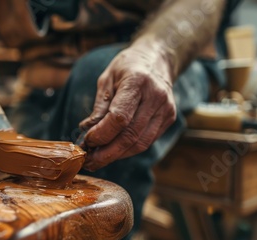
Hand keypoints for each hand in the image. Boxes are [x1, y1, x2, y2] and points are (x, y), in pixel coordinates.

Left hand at [79, 46, 176, 170]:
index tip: (87, 141)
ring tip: (98, 160)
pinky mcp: (169, 118)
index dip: (101, 134)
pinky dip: (128, 150)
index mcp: (137, 82)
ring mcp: (166, 109)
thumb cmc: (127, 67)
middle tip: (90, 162)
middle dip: (107, 153)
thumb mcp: (107, 78)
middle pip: (130, 135)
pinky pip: (147, 141)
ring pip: (140, 143)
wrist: (157, 59)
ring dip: (117, 155)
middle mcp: (156, 97)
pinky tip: (114, 151)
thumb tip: (87, 131)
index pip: (120, 117)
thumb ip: (99, 106)